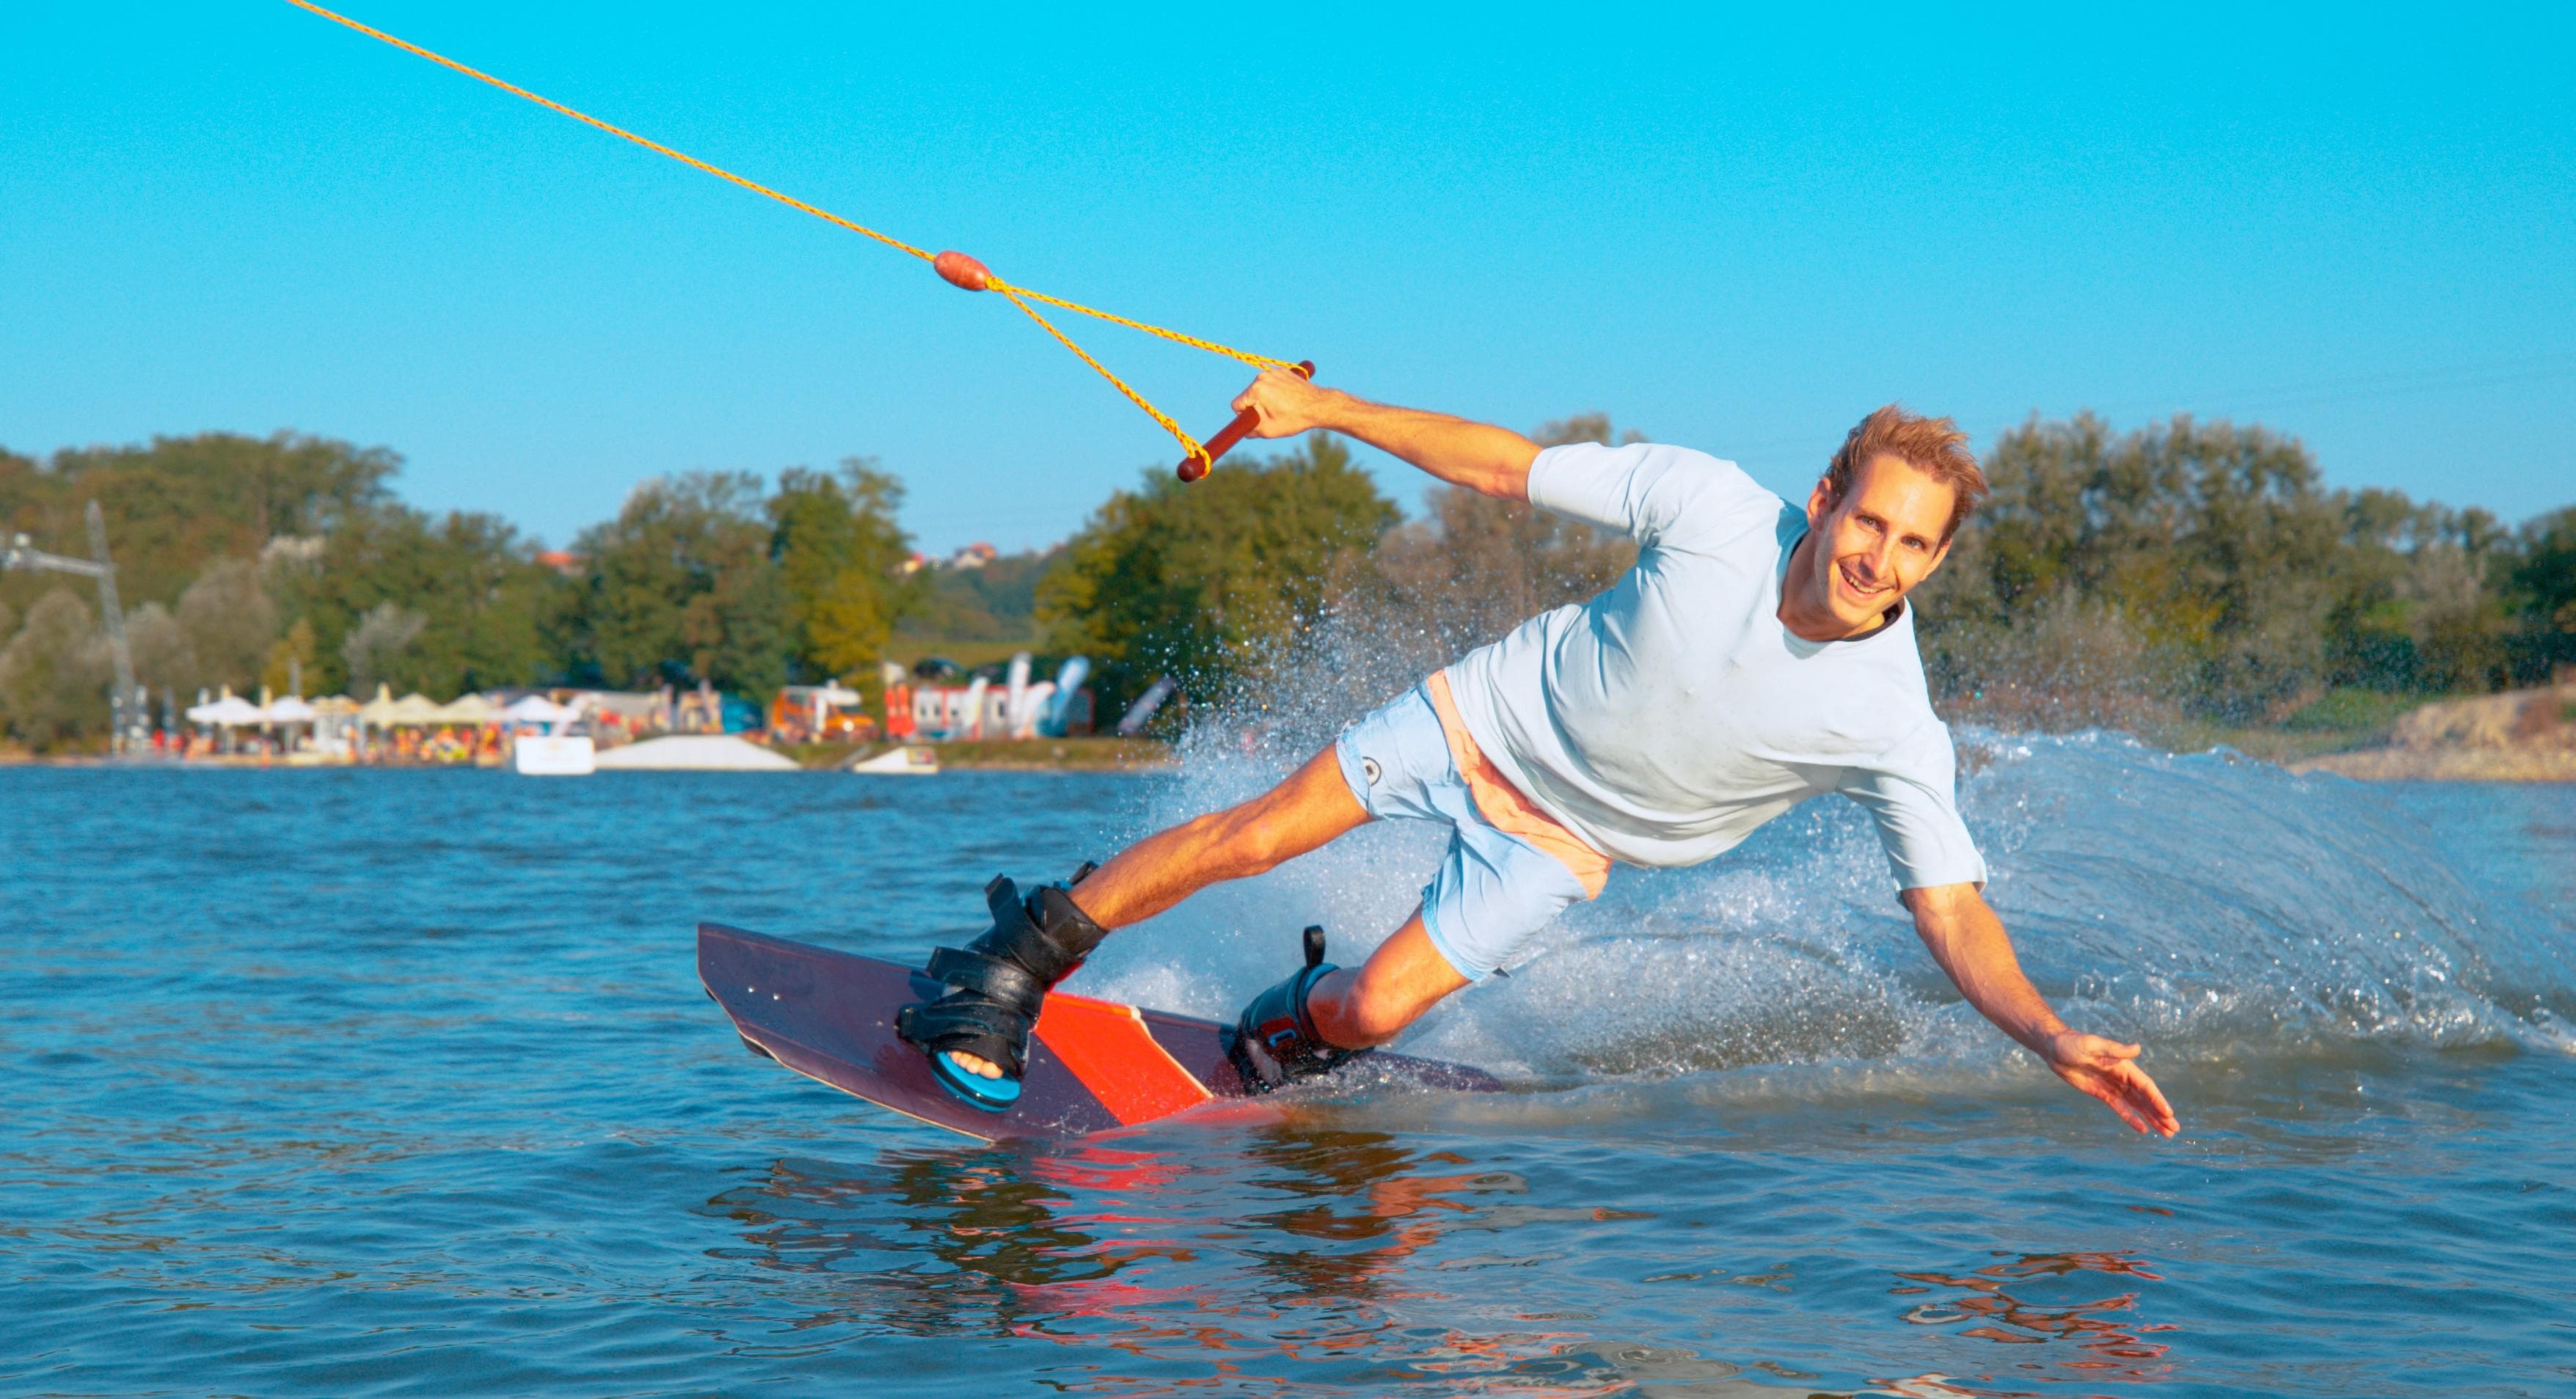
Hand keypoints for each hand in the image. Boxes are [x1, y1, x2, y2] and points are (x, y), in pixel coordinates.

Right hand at [1230, 366, 1337, 437]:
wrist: (1319, 406)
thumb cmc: (1294, 419)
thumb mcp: (1268, 430)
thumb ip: (1250, 431)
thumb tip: (1243, 430)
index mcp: (1256, 389)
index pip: (1236, 405)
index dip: (1244, 416)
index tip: (1258, 419)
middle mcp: (1262, 377)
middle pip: (1247, 396)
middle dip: (1256, 406)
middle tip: (1273, 415)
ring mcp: (1273, 372)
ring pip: (1258, 389)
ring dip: (1265, 398)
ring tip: (1281, 407)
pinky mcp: (1282, 371)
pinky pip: (1270, 383)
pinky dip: (1274, 391)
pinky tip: (1286, 399)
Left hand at [2043, 1030, 2178, 1136]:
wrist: (2054, 1048)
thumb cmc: (2072, 1043)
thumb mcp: (2091, 1045)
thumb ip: (2113, 1050)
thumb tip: (2137, 1049)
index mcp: (2124, 1066)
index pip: (2145, 1086)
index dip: (2157, 1100)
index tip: (2168, 1114)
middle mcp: (2123, 1077)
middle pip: (2146, 1099)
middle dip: (2160, 1114)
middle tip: (2175, 1130)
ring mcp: (2114, 1087)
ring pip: (2137, 1106)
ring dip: (2152, 1119)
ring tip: (2167, 1133)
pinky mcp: (2103, 1094)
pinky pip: (2121, 1109)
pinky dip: (2132, 1119)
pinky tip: (2143, 1130)